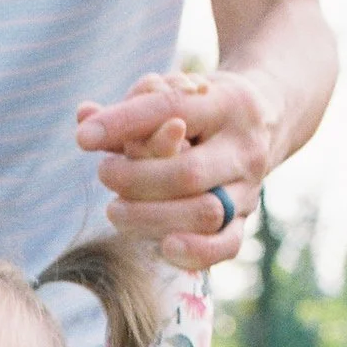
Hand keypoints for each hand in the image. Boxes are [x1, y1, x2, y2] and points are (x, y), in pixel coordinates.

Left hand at [75, 68, 281, 268]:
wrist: (263, 122)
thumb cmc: (200, 109)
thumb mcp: (174, 94)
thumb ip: (130, 108)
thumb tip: (83, 116)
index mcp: (228, 102)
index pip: (172, 110)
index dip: (125, 124)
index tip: (84, 138)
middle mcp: (244, 148)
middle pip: (188, 172)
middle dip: (135, 180)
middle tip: (105, 173)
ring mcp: (249, 187)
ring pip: (204, 212)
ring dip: (151, 217)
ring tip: (115, 209)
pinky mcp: (245, 219)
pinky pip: (226, 245)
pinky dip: (194, 252)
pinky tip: (163, 247)